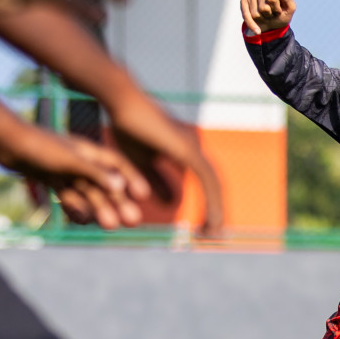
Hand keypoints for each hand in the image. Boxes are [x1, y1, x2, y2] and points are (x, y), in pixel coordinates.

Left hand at [1, 130, 149, 229]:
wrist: (3, 141)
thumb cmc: (38, 146)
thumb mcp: (69, 161)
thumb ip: (95, 174)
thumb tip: (121, 187)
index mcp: (88, 151)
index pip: (117, 165)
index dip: (132, 179)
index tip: (144, 196)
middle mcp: (80, 160)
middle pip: (105, 184)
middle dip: (119, 202)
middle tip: (132, 222)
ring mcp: (65, 170)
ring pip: (87, 193)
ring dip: (99, 209)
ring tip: (109, 226)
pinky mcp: (50, 177)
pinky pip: (68, 196)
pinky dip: (74, 208)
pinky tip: (80, 220)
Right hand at [106, 95, 225, 236]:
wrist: (122, 103)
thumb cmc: (128, 128)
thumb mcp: (142, 164)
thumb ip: (158, 182)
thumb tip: (173, 205)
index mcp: (186, 152)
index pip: (205, 182)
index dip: (209, 203)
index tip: (207, 226)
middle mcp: (195, 148)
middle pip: (214, 184)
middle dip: (218, 210)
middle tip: (216, 235)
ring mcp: (194, 147)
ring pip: (214, 184)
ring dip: (218, 210)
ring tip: (215, 233)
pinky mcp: (187, 149)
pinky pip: (206, 179)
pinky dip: (211, 200)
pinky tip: (212, 218)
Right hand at [240, 0, 294, 34]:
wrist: (273, 25)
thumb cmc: (282, 15)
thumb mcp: (290, 9)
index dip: (276, 10)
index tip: (280, 12)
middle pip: (263, 7)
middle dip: (269, 15)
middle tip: (272, 14)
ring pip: (255, 13)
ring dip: (262, 19)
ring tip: (266, 16)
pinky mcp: (244, 1)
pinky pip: (245, 14)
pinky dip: (251, 24)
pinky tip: (257, 30)